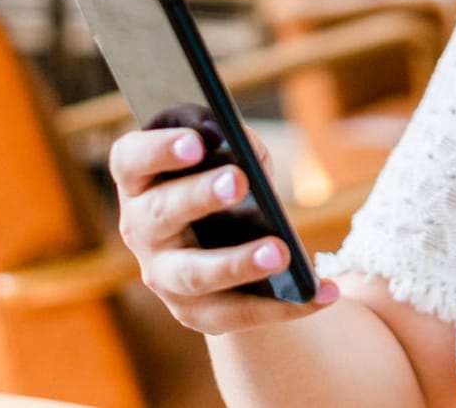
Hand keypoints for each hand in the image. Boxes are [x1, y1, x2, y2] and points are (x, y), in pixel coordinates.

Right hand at [109, 125, 338, 334]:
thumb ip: (238, 148)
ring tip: (281, 251)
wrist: (231, 247)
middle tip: (238, 181)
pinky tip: (324, 292)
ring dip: (237, 263)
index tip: (196, 141)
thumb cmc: (229, 185)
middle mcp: (142, 229)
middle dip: (199, 195)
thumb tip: (247, 154)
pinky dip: (285, 306)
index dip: (157, 148)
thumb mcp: (234, 159)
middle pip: (159, 213)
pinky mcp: (196, 313)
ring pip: (193, 274)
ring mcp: (163, 276)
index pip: (131, 159)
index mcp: (142, 181)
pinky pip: (238, 314)